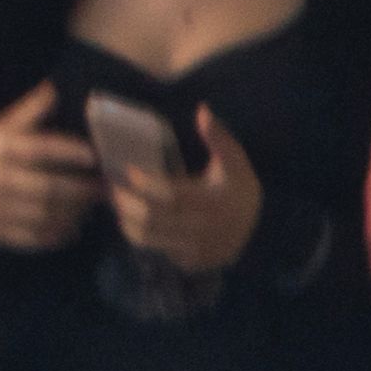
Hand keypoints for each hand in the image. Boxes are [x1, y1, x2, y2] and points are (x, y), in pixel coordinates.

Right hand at [0, 81, 104, 251]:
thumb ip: (28, 111)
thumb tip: (55, 87)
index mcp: (0, 150)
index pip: (40, 150)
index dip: (69, 152)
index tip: (93, 156)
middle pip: (49, 188)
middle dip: (81, 190)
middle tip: (103, 189)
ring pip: (45, 215)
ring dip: (74, 213)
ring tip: (89, 208)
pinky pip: (34, 237)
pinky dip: (57, 235)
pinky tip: (71, 228)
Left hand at [111, 106, 260, 276]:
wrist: (257, 231)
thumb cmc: (238, 190)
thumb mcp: (234, 162)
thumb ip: (218, 137)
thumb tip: (202, 109)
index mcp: (214, 201)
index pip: (171, 194)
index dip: (145, 183)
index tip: (128, 171)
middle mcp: (203, 228)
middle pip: (151, 217)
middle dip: (126, 201)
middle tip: (113, 187)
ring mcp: (195, 248)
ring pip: (146, 236)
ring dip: (126, 218)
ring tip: (119, 202)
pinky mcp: (187, 261)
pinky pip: (152, 249)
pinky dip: (138, 234)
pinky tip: (133, 219)